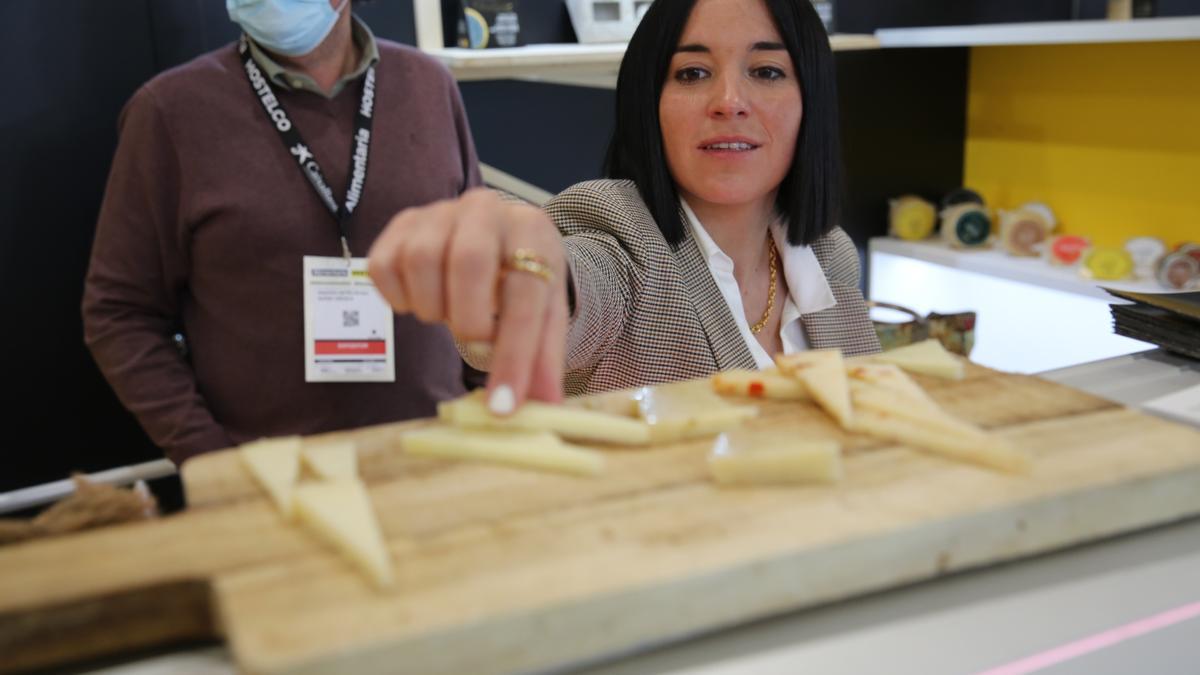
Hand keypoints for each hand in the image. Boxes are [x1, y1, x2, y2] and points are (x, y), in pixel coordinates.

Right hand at [368, 188, 567, 413]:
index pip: (525, 296)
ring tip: (449, 314)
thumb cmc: (519, 281)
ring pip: (421, 261)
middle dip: (468, 319)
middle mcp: (487, 209)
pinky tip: (420, 301)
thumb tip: (545, 408)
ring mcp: (440, 212)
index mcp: (533, 231)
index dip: (514, 358)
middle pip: (469, 260)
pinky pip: (383, 265)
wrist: (498, 238)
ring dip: (433, 308)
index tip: (501, 407)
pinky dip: (398, 298)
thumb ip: (543, 361)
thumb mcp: (543, 314)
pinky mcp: (402, 222)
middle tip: (472, 340)